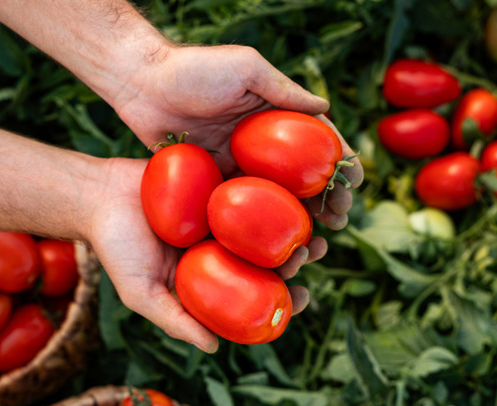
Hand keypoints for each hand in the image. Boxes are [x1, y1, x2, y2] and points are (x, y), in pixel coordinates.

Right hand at [85, 158, 319, 352]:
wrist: (96, 195)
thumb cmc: (116, 248)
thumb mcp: (141, 293)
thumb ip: (175, 320)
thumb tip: (215, 348)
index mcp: (210, 276)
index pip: (253, 292)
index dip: (281, 298)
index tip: (301, 298)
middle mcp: (221, 246)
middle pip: (267, 255)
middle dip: (296, 256)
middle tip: (312, 252)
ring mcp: (222, 212)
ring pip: (267, 219)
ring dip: (294, 220)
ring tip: (315, 221)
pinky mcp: (217, 179)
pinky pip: (250, 183)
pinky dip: (274, 186)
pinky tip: (295, 186)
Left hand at [110, 44, 363, 231]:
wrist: (141, 84)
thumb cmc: (194, 68)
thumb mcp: (245, 69)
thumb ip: (283, 89)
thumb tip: (326, 109)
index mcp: (275, 115)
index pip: (317, 141)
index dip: (340, 161)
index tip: (356, 181)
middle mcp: (261, 143)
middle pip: (302, 177)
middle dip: (327, 198)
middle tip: (340, 220)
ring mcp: (237, 163)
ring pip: (276, 198)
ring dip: (298, 219)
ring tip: (316, 240)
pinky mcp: (213, 181)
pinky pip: (240, 208)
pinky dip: (258, 227)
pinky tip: (272, 245)